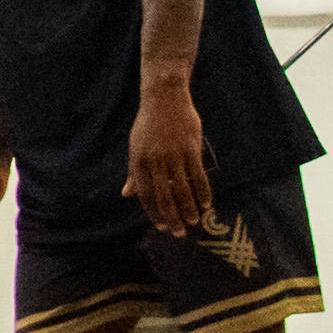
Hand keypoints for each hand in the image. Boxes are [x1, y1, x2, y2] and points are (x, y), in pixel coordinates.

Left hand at [121, 80, 211, 235]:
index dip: (153, 212)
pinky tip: (206, 204)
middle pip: (164, 196)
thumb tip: (126, 194)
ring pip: (183, 189)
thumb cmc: (148, 125)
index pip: (146, 194)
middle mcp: (155, 161)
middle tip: (180, 233)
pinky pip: (198, 176)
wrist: (164, 99)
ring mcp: (174, 155)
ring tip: (194, 222)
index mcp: (139, 161)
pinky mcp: (191, 149)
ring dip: (189, 209)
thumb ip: (134, 173)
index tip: (161, 226)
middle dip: (172, 218)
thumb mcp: (135, 147)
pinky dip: (203, 192)